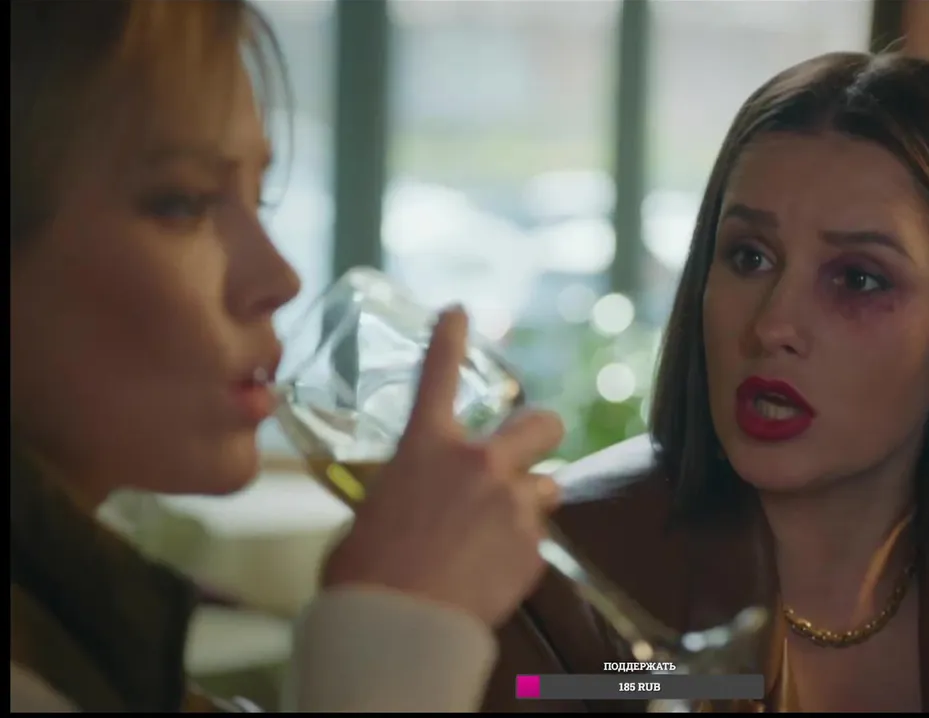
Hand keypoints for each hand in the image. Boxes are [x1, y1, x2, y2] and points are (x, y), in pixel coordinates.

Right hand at [321, 307, 564, 626]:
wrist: (398, 629)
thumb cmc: (365, 576)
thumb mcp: (370, 516)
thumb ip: (402, 495)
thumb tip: (406, 506)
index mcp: (425, 447)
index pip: (439, 373)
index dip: (451, 336)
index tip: (460, 313)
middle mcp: (478, 463)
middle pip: (541, 421)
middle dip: (540, 431)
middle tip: (530, 447)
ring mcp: (513, 503)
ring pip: (549, 486)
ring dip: (530, 500)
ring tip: (498, 532)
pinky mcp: (533, 547)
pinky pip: (537, 540)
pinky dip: (520, 552)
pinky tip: (491, 574)